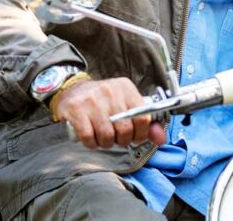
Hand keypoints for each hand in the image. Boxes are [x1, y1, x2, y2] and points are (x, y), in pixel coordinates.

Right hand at [51, 78, 165, 148]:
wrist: (72, 90)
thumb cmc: (102, 101)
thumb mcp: (125, 104)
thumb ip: (144, 122)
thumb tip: (161, 138)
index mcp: (125, 87)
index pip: (143, 117)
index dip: (140, 134)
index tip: (134, 138)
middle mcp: (110, 90)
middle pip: (125, 129)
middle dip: (121, 140)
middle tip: (115, 138)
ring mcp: (92, 99)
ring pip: (107, 135)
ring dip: (105, 143)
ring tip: (102, 137)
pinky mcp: (76, 108)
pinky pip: (88, 137)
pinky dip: (91, 144)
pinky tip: (90, 138)